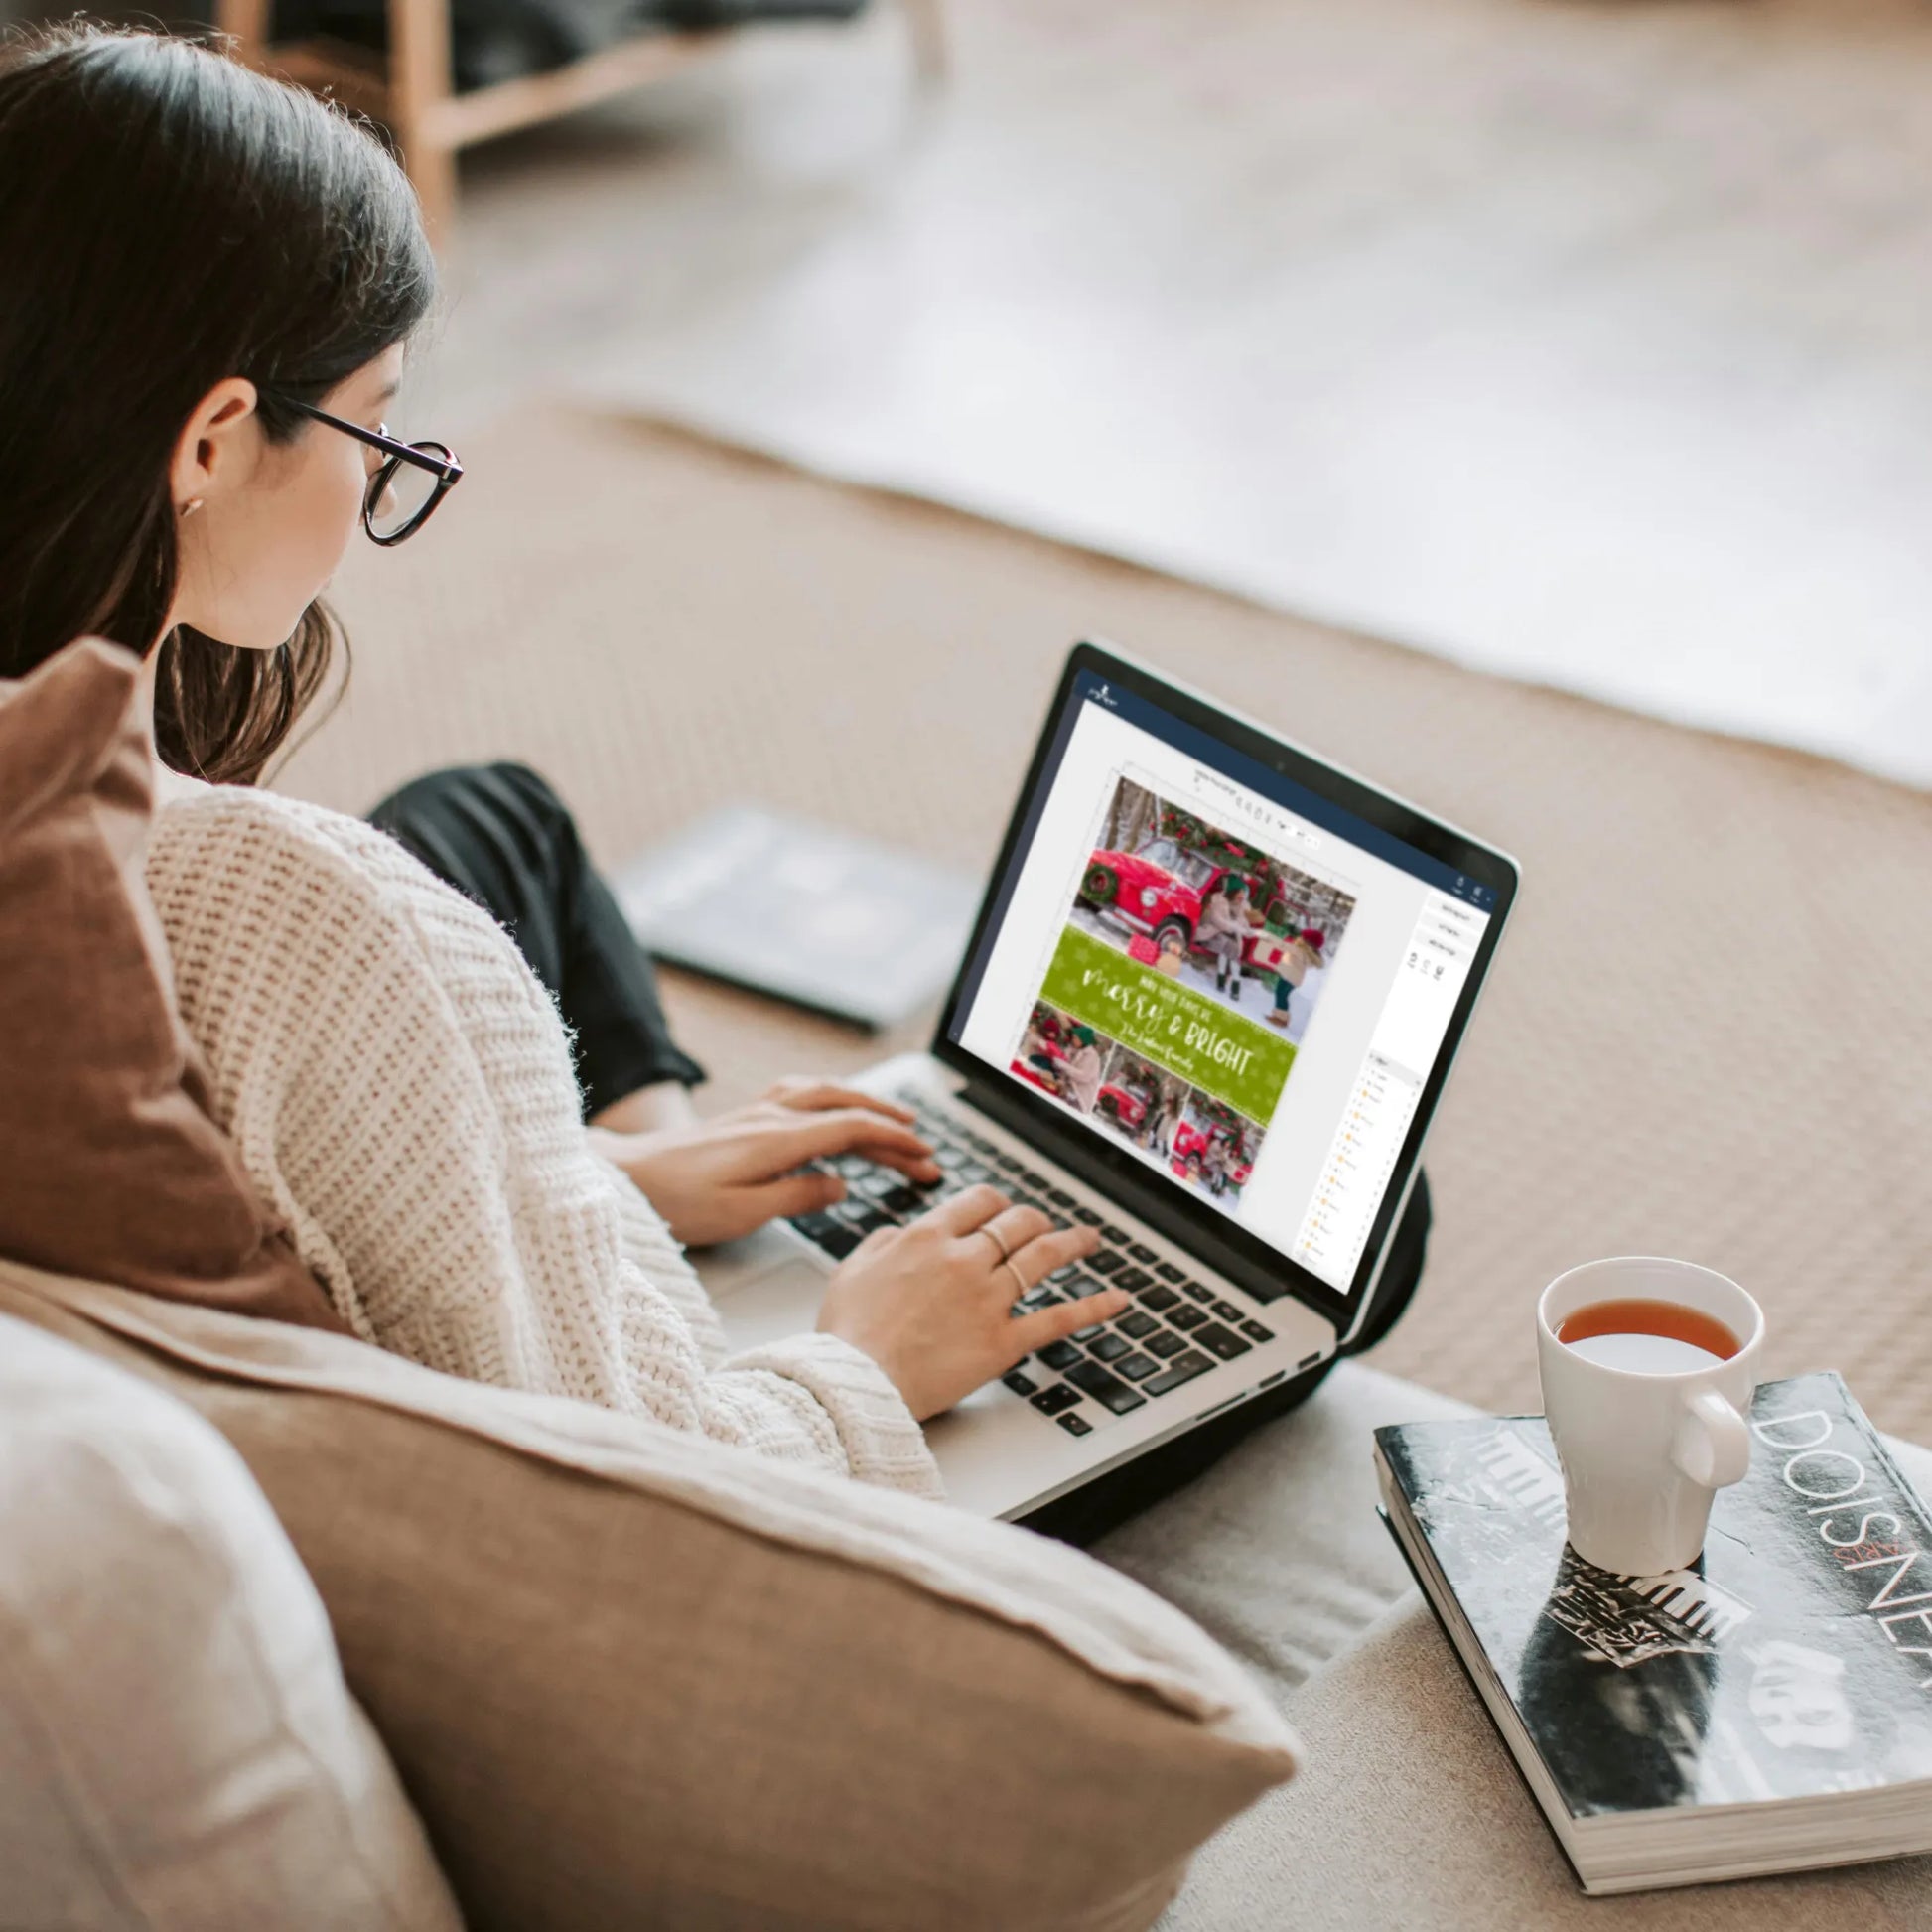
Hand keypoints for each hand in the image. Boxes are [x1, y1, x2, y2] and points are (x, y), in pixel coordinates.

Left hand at [597, 1078, 941, 1247]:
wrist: (623, 1177)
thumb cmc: (675, 1202)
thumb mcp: (740, 1213)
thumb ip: (796, 1197)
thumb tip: (840, 1186)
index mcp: (777, 1140)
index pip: (851, 1129)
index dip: (894, 1141)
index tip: (925, 1156)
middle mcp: (771, 1116)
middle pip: (846, 1108)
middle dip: (890, 1124)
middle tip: (924, 1148)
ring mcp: (756, 1112)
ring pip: (825, 1093)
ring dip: (864, 1104)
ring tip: (894, 1120)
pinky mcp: (743, 1117)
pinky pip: (801, 1093)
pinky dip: (832, 1097)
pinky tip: (835, 1106)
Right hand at [816, 1185, 1130, 1419]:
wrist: (855, 1381)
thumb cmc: (846, 1333)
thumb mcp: (850, 1269)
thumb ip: (882, 1242)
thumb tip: (902, 1233)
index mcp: (927, 1238)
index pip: (979, 1202)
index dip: (996, 1203)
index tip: (1002, 1210)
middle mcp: (964, 1260)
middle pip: (1017, 1222)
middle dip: (1034, 1220)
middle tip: (1043, 1225)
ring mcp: (989, 1299)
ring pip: (1043, 1257)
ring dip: (1072, 1243)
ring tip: (1090, 1239)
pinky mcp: (1004, 1342)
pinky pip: (1059, 1319)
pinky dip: (1094, 1307)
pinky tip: (1118, 1299)